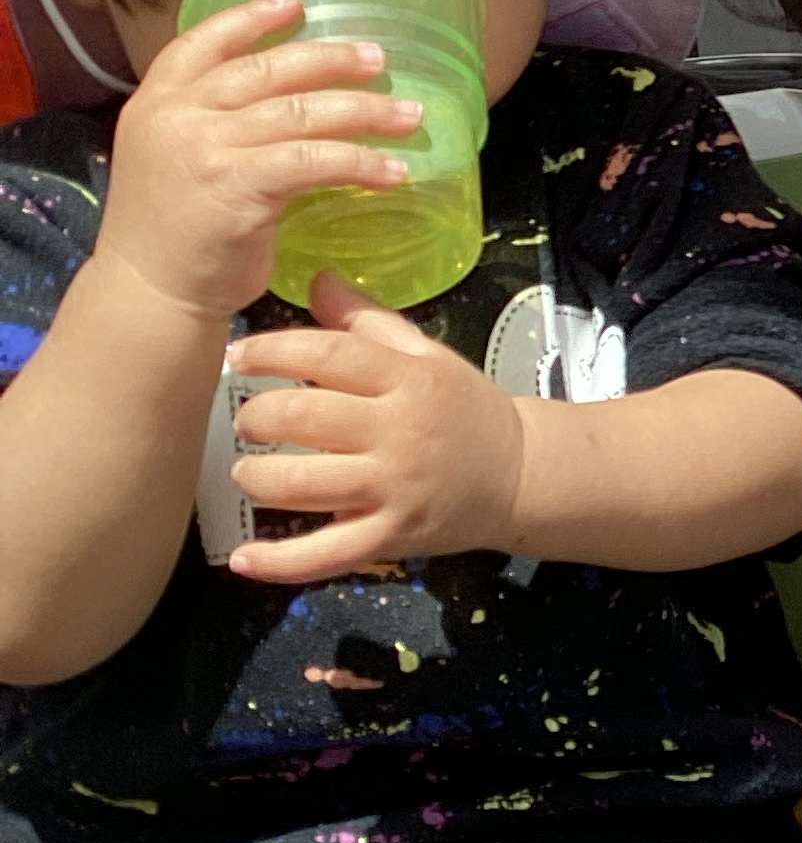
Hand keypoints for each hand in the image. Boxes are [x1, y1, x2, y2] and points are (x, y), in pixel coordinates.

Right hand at [93, 0, 423, 324]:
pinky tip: (392, 171)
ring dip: (364, 111)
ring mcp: (204, 147)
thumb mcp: (177, 158)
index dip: (251, 17)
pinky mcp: (237, 184)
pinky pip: (314, 160)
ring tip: (410, 115)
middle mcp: (176, 115)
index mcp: (156, 101)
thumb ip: (217, 123)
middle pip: (266, 70)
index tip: (296, 0)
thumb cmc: (174, 233)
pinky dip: (360, 162)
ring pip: (300, 112)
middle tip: (380, 59)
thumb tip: (294, 101)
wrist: (149, 293)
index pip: (202, 41)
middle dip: (330, 60)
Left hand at [224, 273, 528, 581]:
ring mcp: (395, 489)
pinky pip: (327, 554)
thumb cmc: (462, 410)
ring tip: (248, 471)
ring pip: (303, 484)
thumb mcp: (427, 357)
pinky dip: (280, 562)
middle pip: (305, 418)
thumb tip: (317, 280)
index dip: (273, 351)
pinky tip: (244, 558)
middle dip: (257, 416)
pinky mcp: (391, 536)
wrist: (521, 475)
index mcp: (409, 380)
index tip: (239, 356)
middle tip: (248, 420)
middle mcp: (400, 432)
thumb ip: (368, 323)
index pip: (330, 354)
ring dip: (257, 477)